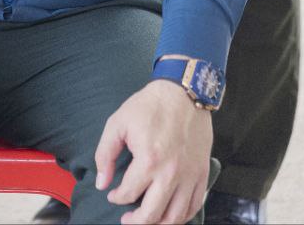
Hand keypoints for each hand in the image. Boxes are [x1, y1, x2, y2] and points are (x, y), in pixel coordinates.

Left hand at [95, 80, 211, 223]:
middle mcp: (171, 174)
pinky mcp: (202, 173)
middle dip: (135, 222)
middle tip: (127, 219)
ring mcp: (189, 176)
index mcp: (148, 161)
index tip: (113, 194)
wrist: (184, 92)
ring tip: (147, 220)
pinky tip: (171, 213)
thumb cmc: (149, 106)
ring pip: (176, 217)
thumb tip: (102, 183)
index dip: (117, 197)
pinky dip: (183, 216)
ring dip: (159, 224)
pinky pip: (195, 206)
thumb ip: (105, 154)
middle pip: (152, 215)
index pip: (129, 194)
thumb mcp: (118, 122)